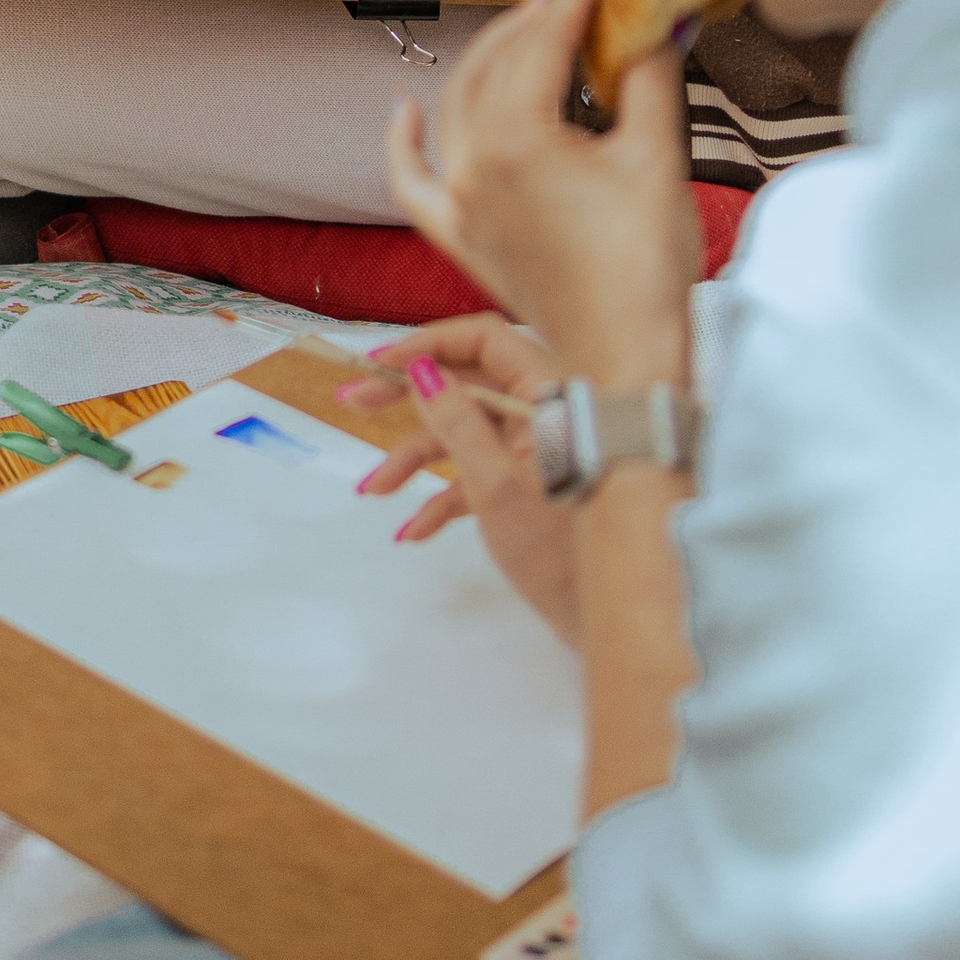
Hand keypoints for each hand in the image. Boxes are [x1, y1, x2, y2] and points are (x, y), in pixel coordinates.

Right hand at [343, 317, 580, 643]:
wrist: (609, 618)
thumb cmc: (560, 547)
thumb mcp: (496, 484)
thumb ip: (457, 422)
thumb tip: (423, 371)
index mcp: (550, 393)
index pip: (484, 340)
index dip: (428, 345)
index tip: (378, 364)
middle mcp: (546, 411)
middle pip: (467, 384)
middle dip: (407, 399)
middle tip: (351, 401)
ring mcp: (539, 450)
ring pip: (466, 433)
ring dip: (417, 460)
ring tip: (374, 491)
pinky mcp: (533, 487)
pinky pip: (480, 475)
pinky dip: (446, 496)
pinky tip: (415, 530)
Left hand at [385, 0, 698, 386]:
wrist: (625, 363)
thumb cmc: (647, 269)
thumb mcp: (658, 159)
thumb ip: (650, 76)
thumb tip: (659, 16)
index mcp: (518, 139)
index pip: (547, 39)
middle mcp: (472, 165)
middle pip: (498, 62)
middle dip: (541, 17)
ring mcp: (459, 204)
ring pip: (457, 105)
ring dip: (491, 58)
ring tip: (530, 26)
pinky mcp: (459, 238)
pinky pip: (412, 181)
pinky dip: (404, 143)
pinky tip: (406, 110)